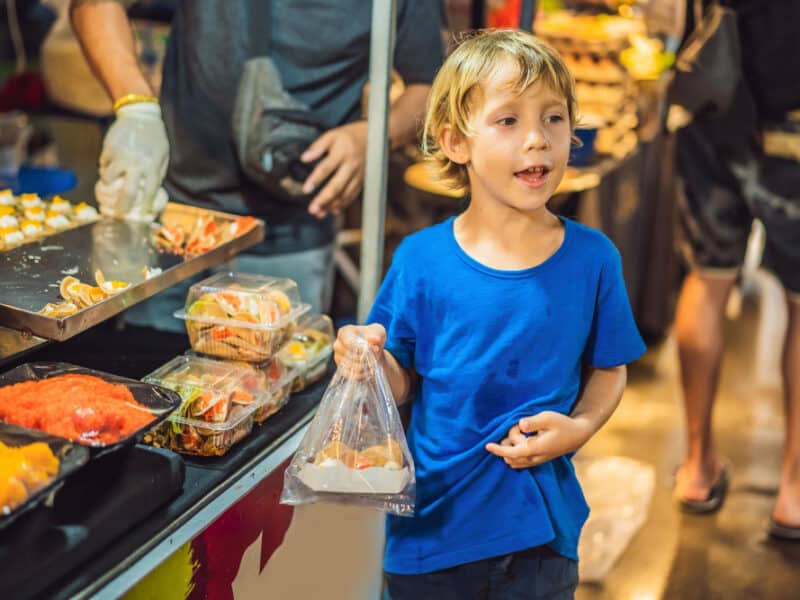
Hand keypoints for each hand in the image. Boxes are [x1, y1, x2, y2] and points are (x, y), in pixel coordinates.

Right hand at [96, 102, 168, 222]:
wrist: (139, 115)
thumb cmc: (154, 138)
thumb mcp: (162, 156)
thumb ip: (157, 174)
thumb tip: (149, 193)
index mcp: (152, 167)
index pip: (149, 192)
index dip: (145, 205)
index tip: (142, 214)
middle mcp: (136, 164)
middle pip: (127, 192)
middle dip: (122, 207)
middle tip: (118, 214)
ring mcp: (120, 156)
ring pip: (108, 179)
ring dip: (109, 183)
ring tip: (113, 181)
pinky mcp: (108, 149)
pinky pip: (103, 165)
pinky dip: (106, 167)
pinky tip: (112, 162)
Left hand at [301, 121, 367, 217]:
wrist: (373, 138)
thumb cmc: (348, 136)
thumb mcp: (332, 135)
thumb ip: (317, 147)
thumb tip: (304, 158)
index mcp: (342, 152)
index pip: (326, 168)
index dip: (315, 180)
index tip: (306, 189)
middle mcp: (351, 165)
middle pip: (337, 185)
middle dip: (324, 199)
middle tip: (312, 209)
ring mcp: (358, 175)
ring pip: (345, 194)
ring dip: (332, 205)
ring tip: (319, 213)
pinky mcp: (362, 181)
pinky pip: (353, 195)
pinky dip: (343, 204)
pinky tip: (333, 210)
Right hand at [333, 323, 385, 378]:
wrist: (373, 349)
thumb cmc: (374, 337)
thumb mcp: (379, 332)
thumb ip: (377, 334)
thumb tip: (374, 339)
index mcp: (344, 332)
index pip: (349, 342)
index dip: (362, 347)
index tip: (374, 348)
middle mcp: (338, 345)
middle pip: (350, 355)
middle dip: (364, 358)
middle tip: (374, 358)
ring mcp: (338, 358)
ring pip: (351, 366)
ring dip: (364, 367)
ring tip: (373, 365)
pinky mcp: (341, 369)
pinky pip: (351, 375)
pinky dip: (362, 375)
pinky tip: (369, 372)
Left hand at [485, 411, 593, 468]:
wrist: (577, 435)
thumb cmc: (563, 424)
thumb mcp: (549, 417)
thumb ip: (533, 422)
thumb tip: (520, 425)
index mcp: (535, 448)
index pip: (512, 453)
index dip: (498, 450)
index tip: (487, 445)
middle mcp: (534, 458)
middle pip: (510, 456)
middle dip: (509, 442)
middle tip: (522, 427)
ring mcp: (536, 461)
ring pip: (514, 460)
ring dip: (513, 447)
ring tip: (525, 432)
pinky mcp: (537, 460)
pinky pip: (519, 461)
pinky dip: (515, 452)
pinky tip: (523, 439)